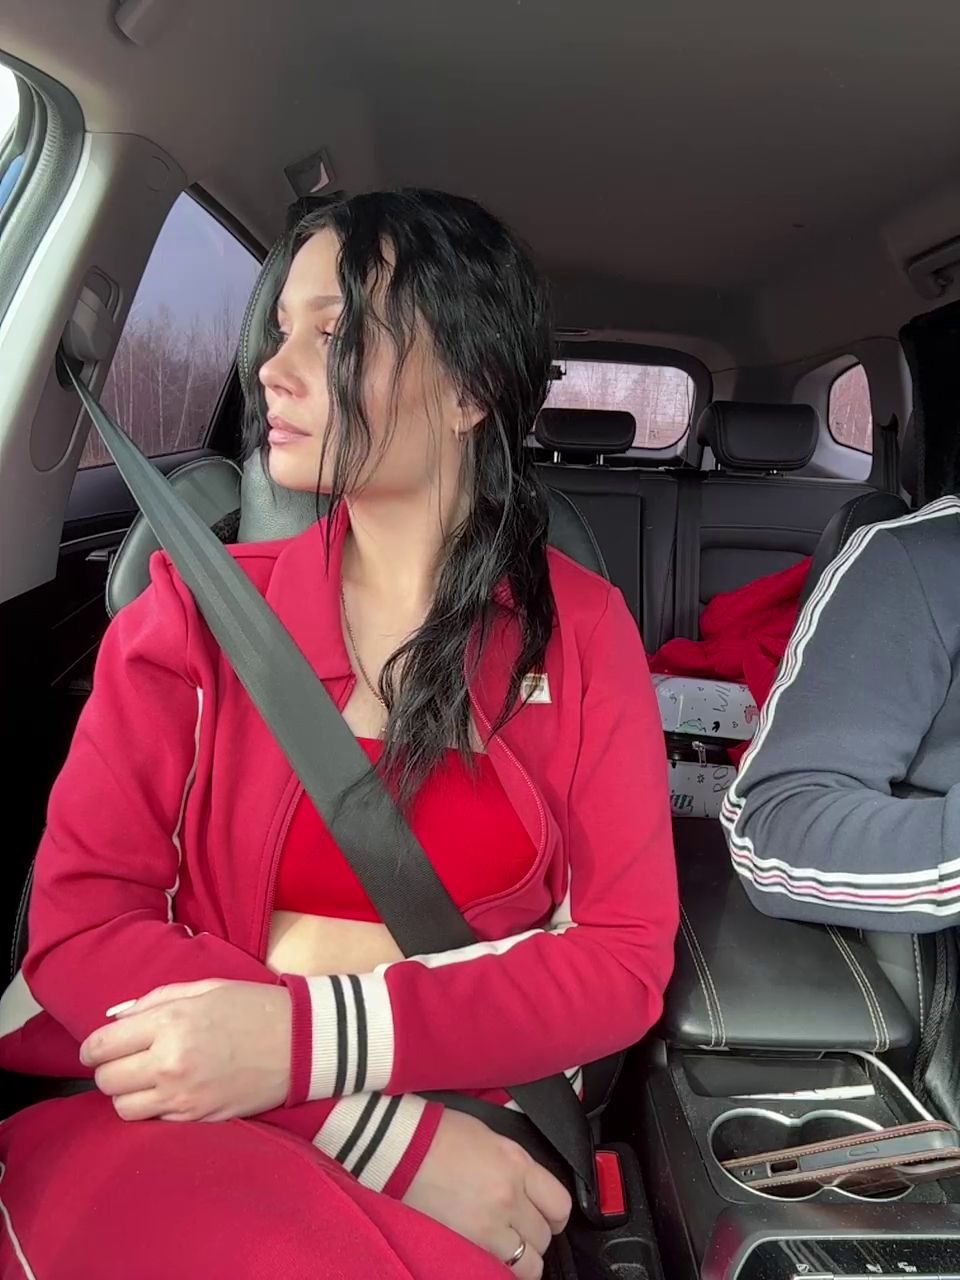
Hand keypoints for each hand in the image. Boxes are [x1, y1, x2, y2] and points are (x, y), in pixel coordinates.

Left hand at [79, 979, 290, 1122]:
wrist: (300, 1042)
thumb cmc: (253, 1007)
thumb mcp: (204, 989)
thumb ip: (153, 1001)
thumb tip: (115, 1019)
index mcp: (170, 1023)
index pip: (101, 1047)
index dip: (93, 1048)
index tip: (100, 1047)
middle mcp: (170, 1062)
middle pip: (106, 1080)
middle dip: (109, 1069)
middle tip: (126, 1059)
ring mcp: (183, 1096)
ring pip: (123, 1107)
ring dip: (128, 1092)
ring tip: (147, 1077)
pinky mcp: (197, 1118)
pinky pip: (153, 1119)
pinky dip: (153, 1106)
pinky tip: (171, 1088)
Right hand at [403, 1110, 570, 1278]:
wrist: (401, 1148)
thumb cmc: (440, 1134)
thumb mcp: (491, 1138)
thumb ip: (516, 1165)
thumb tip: (528, 1186)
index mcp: (518, 1165)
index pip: (560, 1204)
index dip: (556, 1215)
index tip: (548, 1217)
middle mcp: (510, 1198)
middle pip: (544, 1236)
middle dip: (536, 1235)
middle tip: (520, 1230)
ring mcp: (489, 1226)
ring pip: (529, 1263)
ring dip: (521, 1258)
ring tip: (506, 1248)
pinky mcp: (467, 1246)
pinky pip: (499, 1271)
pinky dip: (499, 1268)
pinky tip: (490, 1257)